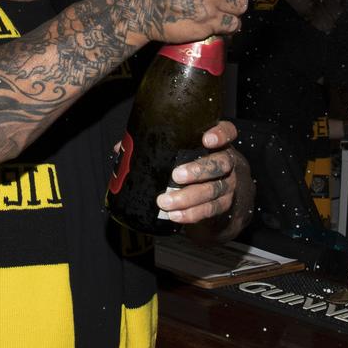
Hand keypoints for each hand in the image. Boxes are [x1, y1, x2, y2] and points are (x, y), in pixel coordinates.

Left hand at [157, 121, 253, 240]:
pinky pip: (210, 209)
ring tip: (166, 202)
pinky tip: (175, 215)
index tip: (206, 139)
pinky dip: (192, 214)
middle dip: (198, 170)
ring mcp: (228, 183)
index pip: (228, 132)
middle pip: (221, 163)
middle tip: (176, 176)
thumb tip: (120, 148)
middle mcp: (227, 161)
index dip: (220, 134)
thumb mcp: (181, 150)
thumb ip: (155, 145)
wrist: (219, 191)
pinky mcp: (223, 204)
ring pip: (214, 189)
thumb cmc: (192, 163)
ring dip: (188, 197)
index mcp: (217, 142)